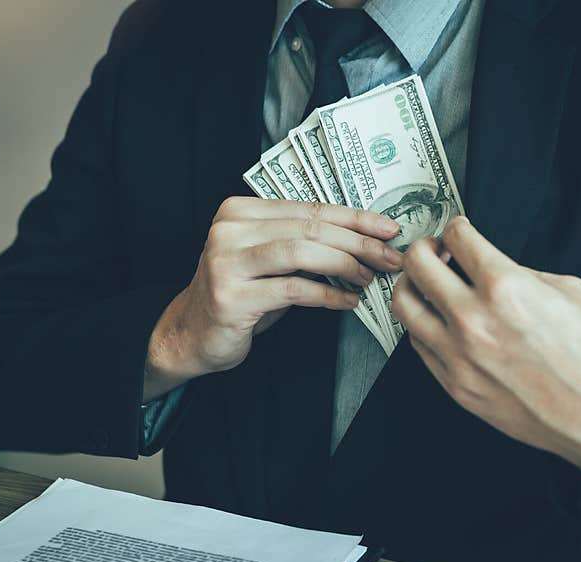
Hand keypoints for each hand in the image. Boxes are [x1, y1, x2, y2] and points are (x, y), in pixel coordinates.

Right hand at [143, 197, 402, 399]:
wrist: (191, 334)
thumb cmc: (239, 295)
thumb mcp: (268, 261)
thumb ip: (302, 243)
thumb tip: (364, 240)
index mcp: (239, 211)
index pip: (309, 208)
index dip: (354, 218)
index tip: (387, 228)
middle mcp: (229, 230)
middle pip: (309, 228)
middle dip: (358, 242)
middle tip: (389, 257)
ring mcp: (226, 262)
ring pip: (301, 252)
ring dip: (344, 265)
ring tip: (368, 278)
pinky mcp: (230, 296)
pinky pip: (293, 290)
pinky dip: (327, 296)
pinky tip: (347, 302)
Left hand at [390, 217, 580, 481]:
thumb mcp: (569, 291)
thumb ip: (520, 273)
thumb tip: (489, 267)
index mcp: (507, 288)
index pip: (456, 238)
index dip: (456, 227)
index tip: (458, 231)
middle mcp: (474, 321)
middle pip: (417, 266)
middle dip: (424, 248)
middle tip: (435, 250)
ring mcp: (459, 357)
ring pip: (404, 307)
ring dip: (412, 286)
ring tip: (427, 285)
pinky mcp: (455, 386)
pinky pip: (419, 345)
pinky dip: (422, 325)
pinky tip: (439, 321)